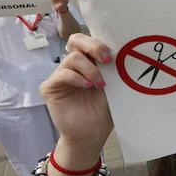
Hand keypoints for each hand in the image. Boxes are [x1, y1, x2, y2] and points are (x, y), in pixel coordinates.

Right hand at [39, 34, 113, 153]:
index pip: (88, 41)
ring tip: (100, 84)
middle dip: (93, 46)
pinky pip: (62, 74)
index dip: (100, 42)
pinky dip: (77, 78)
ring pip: (72, 58)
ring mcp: (60, 75)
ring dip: (90, 69)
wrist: (92, 134)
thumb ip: (114, 70)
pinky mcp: (50, 87)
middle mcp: (73, 66)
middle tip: (107, 59)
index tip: (114, 53)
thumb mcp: (114, 87)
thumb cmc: (104, 110)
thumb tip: (125, 53)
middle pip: (76, 41)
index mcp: (89, 62)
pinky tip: (88, 86)